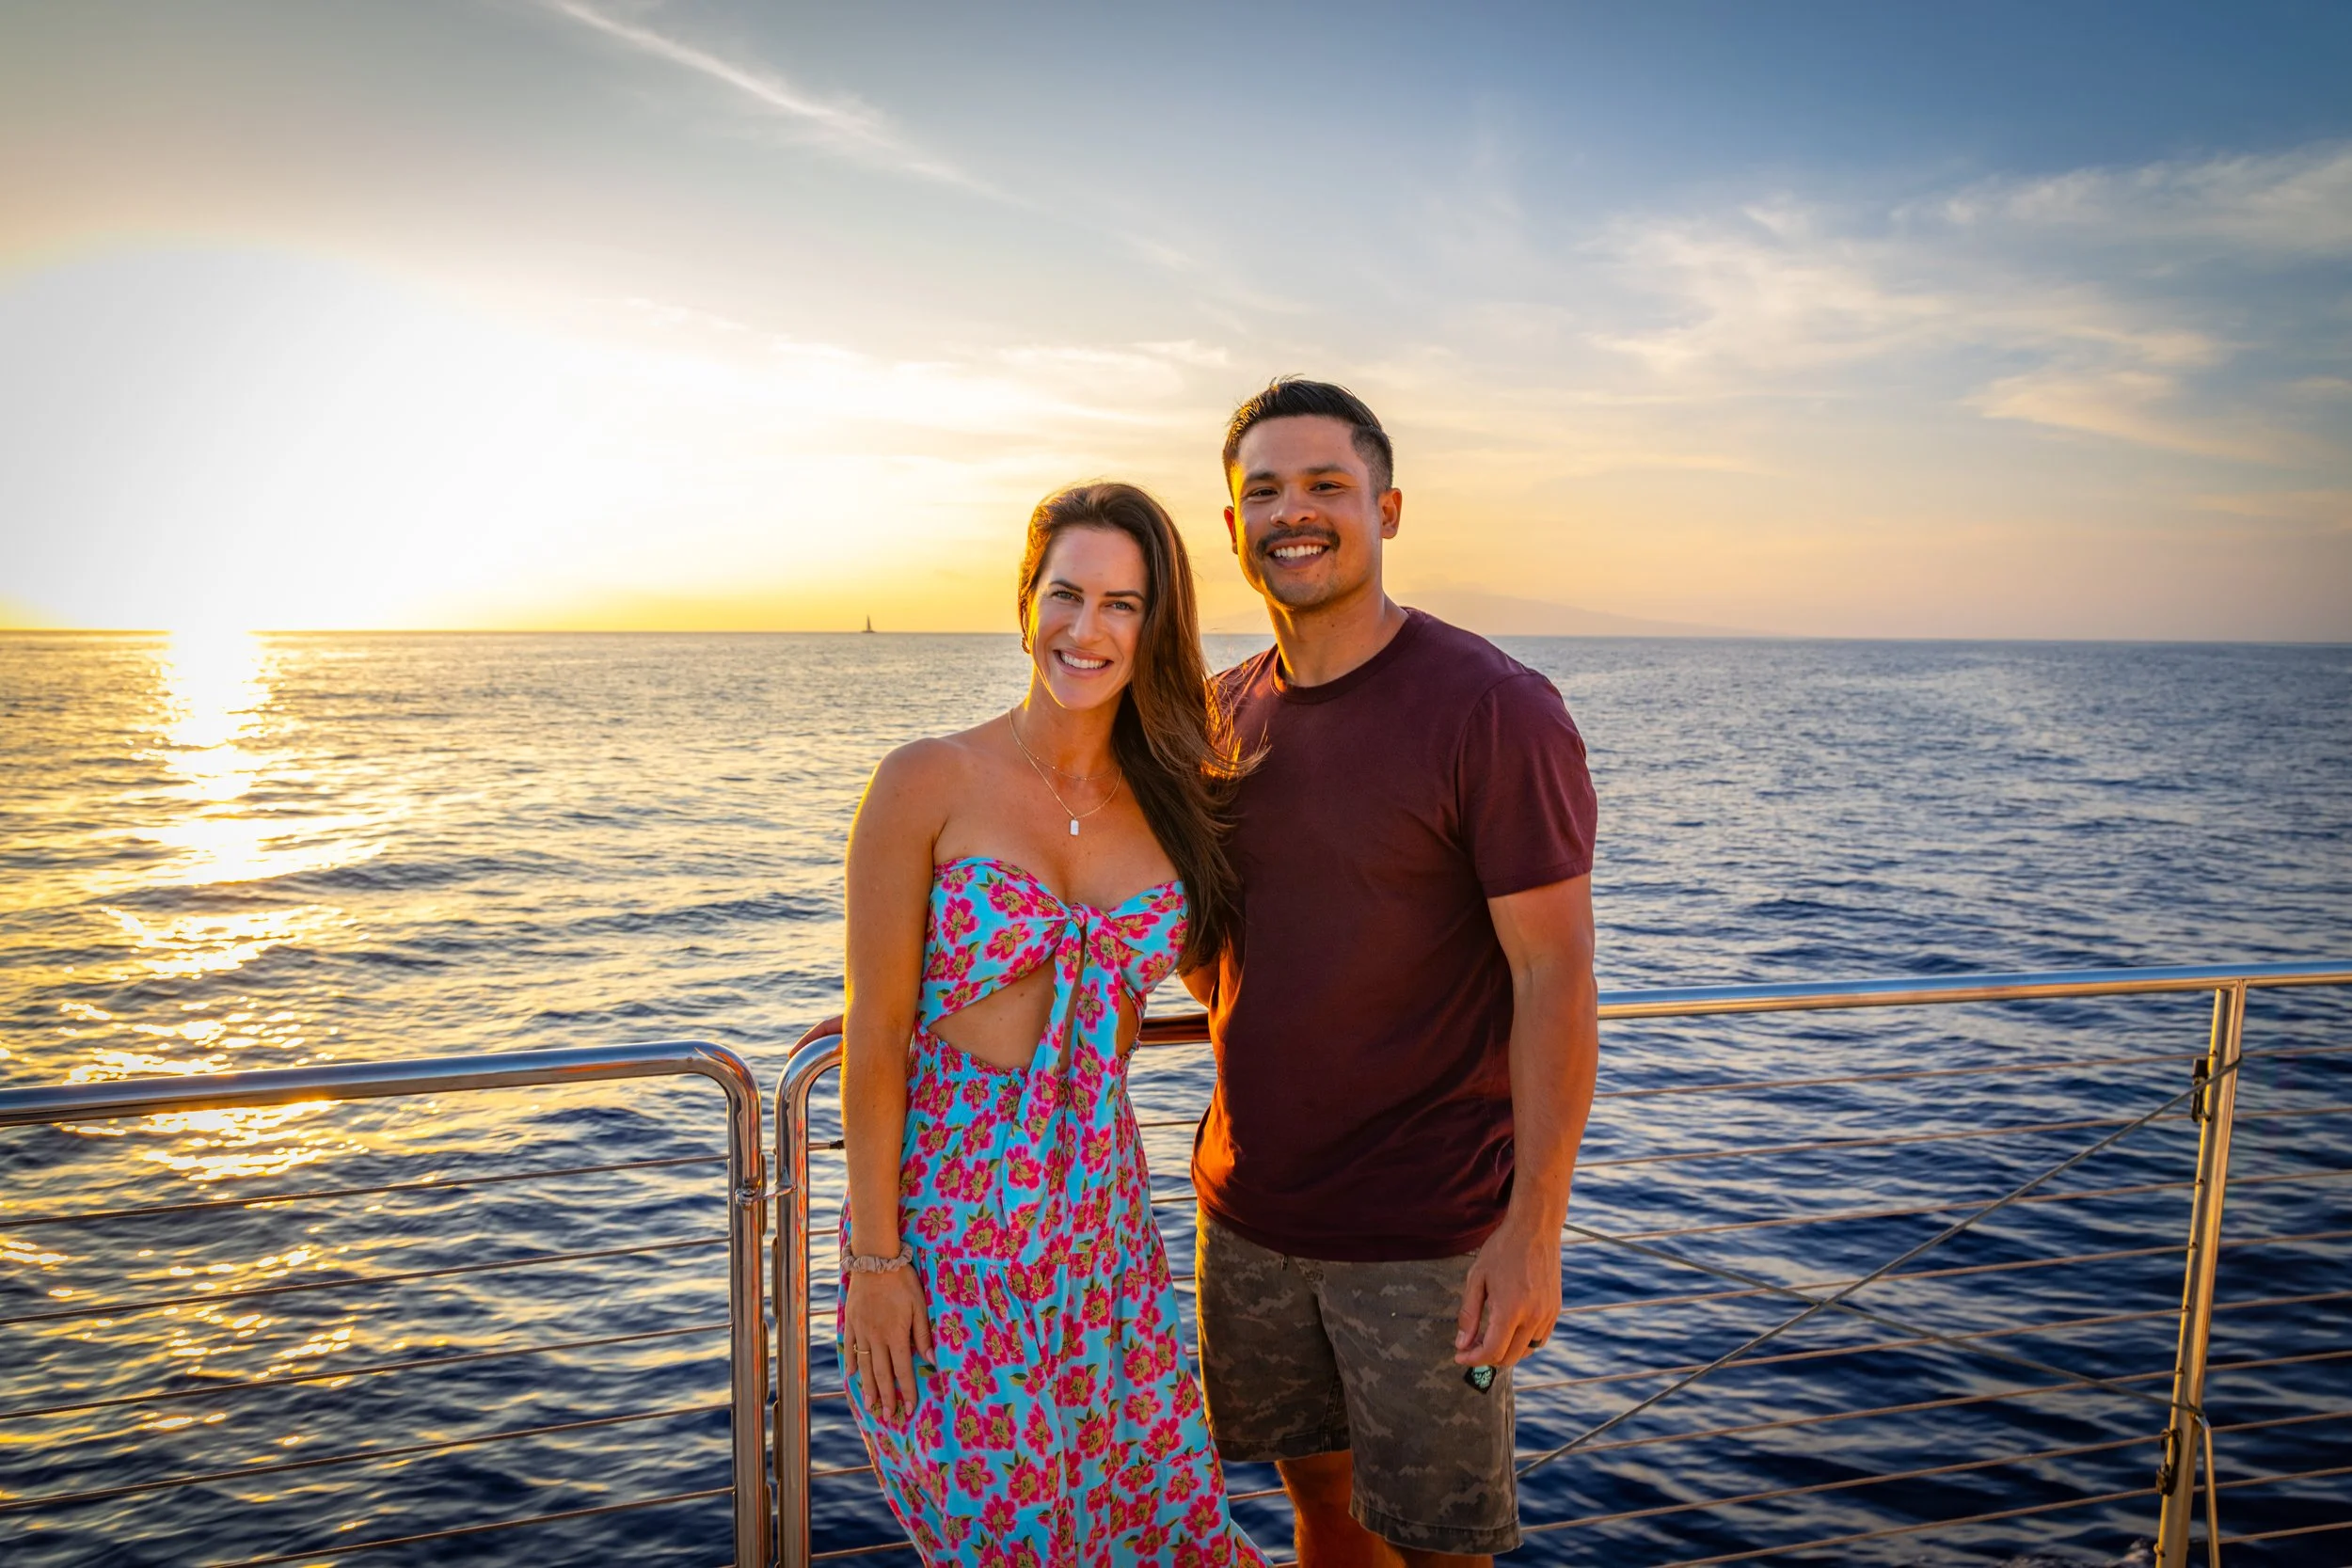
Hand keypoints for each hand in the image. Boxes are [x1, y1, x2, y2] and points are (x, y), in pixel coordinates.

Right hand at [843, 1262, 931, 1420]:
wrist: (874, 1260)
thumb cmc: (902, 1280)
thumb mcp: (919, 1305)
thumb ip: (923, 1334)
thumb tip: (931, 1360)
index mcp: (896, 1335)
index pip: (902, 1370)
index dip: (907, 1391)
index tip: (910, 1410)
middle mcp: (877, 1338)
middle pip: (882, 1374)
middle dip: (887, 1398)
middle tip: (889, 1417)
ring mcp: (862, 1331)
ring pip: (865, 1366)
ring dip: (868, 1388)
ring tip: (870, 1406)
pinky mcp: (852, 1322)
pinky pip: (852, 1348)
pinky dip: (853, 1364)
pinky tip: (853, 1377)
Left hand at [1454, 1209, 1562, 1370]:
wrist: (1535, 1228)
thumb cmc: (1502, 1249)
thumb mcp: (1476, 1278)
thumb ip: (1469, 1314)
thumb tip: (1462, 1344)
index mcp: (1510, 1309)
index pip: (1493, 1351)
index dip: (1473, 1359)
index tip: (1460, 1356)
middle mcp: (1533, 1316)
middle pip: (1510, 1357)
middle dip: (1487, 1358)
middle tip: (1471, 1347)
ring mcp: (1547, 1314)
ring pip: (1527, 1351)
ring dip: (1507, 1352)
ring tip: (1489, 1338)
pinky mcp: (1555, 1309)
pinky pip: (1540, 1339)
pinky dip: (1524, 1343)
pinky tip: (1510, 1330)